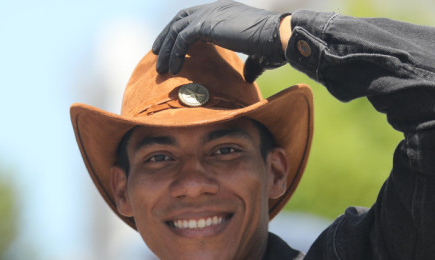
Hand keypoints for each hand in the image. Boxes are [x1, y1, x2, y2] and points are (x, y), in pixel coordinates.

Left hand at [152, 0, 287, 76]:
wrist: (278, 38)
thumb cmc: (274, 47)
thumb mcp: (258, 56)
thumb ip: (250, 65)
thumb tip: (248, 77)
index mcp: (225, 11)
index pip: (195, 17)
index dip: (181, 31)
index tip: (172, 48)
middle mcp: (215, 8)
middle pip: (181, 19)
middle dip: (166, 36)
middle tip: (156, 54)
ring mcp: (210, 13)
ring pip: (177, 29)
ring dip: (166, 48)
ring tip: (160, 68)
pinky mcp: (206, 24)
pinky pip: (182, 38)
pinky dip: (175, 53)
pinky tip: (173, 68)